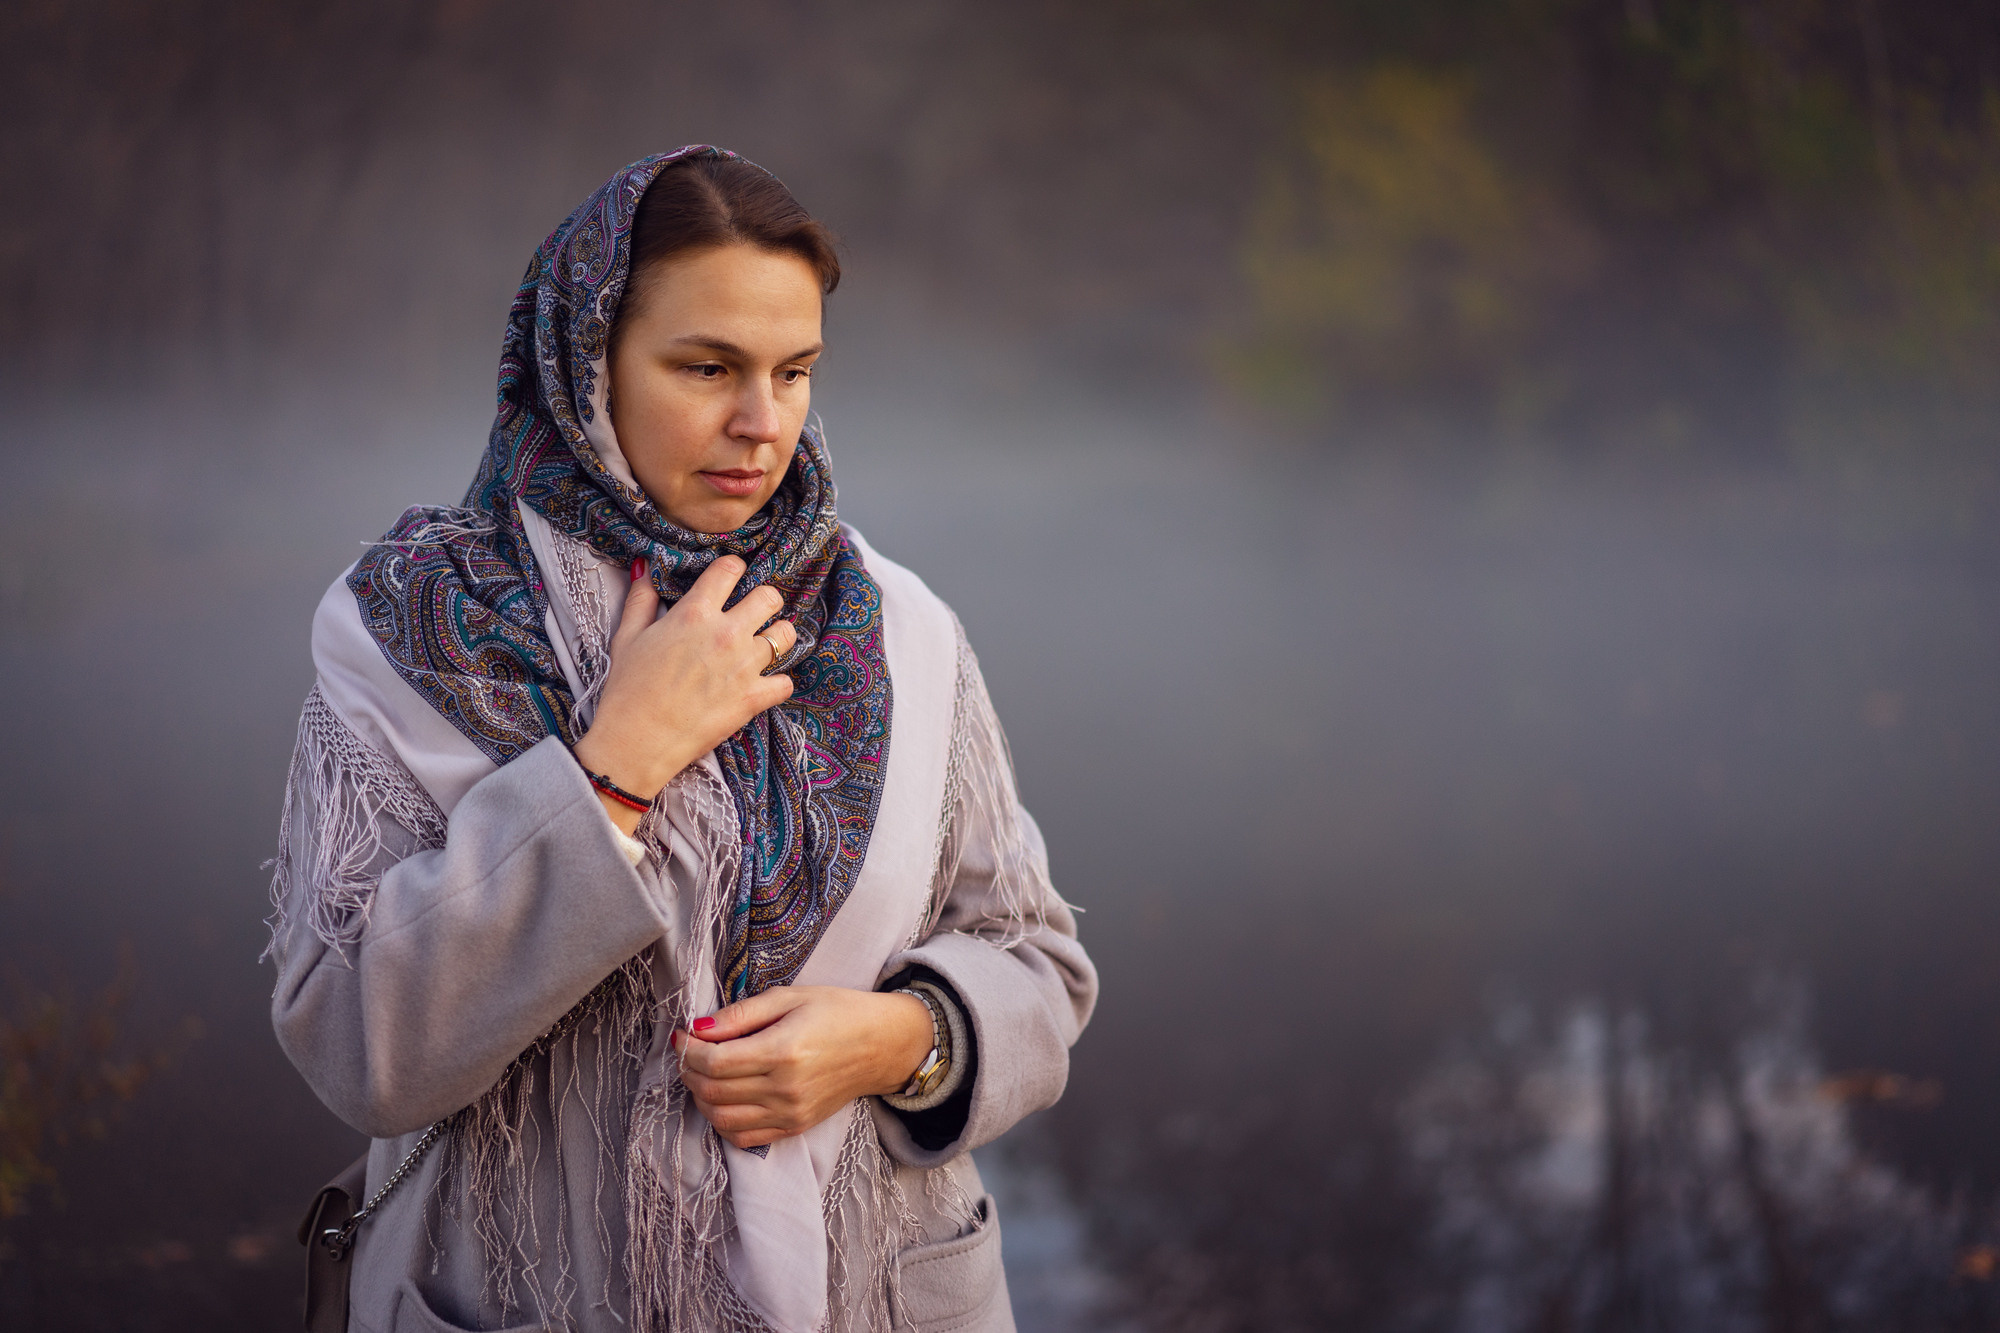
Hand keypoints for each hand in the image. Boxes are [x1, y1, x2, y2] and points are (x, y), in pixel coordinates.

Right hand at [573, 555, 795, 832]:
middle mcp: (726, 634)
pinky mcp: (753, 699)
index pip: (730, 569)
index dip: (732, 569)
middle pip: (770, 597)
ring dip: (777, 638)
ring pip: (786, 635)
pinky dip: (777, 684)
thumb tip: (645, 565)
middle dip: (764, 600)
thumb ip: (640, 597)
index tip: (730, 578)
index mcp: (694, 613)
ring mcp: (744, 666)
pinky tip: (763, 685)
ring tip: (763, 645)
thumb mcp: (626, 636)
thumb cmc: (627, 689)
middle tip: (754, 612)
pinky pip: (786, 683)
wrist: (636, 741)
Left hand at [674, 986, 934, 1149]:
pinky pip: (743, 1137)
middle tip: (688, 1051)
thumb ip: (741, 1014)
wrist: (883, 1044)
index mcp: (783, 1050)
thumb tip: (698, 1027)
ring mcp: (790, 1113)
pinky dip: (722, 1121)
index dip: (688, 1050)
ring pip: (722, 1118)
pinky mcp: (794, 1127)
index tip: (681, 1035)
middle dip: (689, 1071)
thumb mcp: (790, 997)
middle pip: (713, 1090)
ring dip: (701, 1097)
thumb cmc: (838, 1011)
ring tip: (703, 1073)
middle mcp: (784, 1088)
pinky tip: (723, 1097)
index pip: (715, 1062)